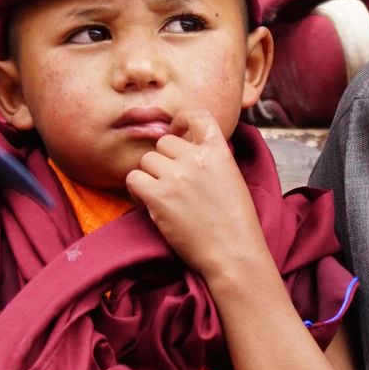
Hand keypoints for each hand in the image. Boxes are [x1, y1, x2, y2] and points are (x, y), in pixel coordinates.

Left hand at [126, 109, 269, 279]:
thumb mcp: (231, 178)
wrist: (233, 252)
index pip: (198, 116)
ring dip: (150, 175)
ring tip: (161, 193)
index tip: (176, 128)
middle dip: (164, 159)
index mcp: (218, 151)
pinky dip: (136, 188)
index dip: (182, 119)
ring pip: (147, 160)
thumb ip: (211, 158)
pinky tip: (147, 199)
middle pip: (163, 142)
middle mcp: (195, 158)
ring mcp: (176, 176)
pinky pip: (134, 179)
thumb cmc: (235, 222)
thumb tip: (188, 147)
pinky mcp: (159, 197)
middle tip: (171, 179)